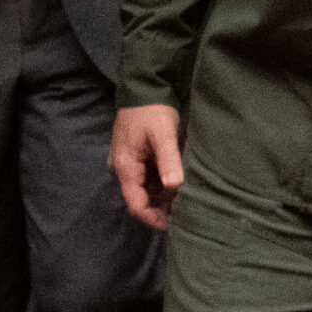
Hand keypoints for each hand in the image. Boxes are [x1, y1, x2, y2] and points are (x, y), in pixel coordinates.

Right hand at [110, 104, 184, 228]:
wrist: (144, 87)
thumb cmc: (152, 110)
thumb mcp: (162, 134)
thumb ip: (168, 160)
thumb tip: (174, 185)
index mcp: (126, 167)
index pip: (136, 204)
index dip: (154, 218)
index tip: (175, 223)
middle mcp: (124, 169)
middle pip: (141, 200)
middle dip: (162, 208)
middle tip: (185, 211)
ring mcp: (130, 164)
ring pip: (147, 191)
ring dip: (164, 197)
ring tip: (186, 198)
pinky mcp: (138, 158)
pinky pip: (150, 179)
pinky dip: (163, 184)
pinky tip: (179, 183)